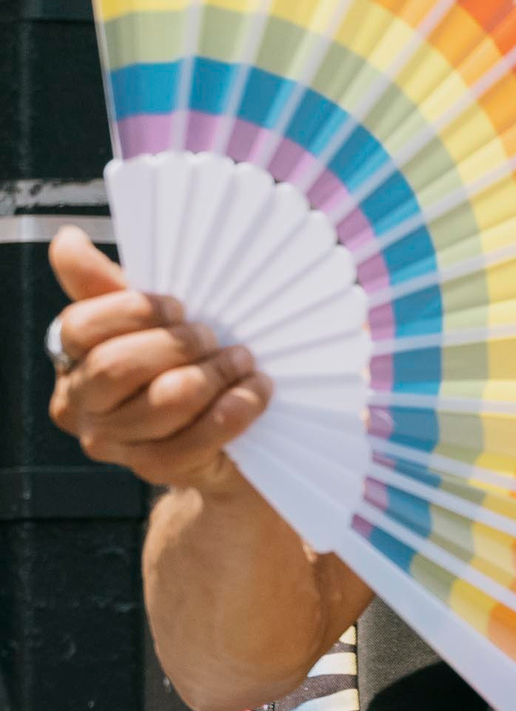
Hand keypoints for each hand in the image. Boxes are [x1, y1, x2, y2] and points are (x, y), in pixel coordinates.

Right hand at [46, 228, 267, 487]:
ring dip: (215, 375)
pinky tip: (254, 393)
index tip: (178, 305)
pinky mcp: (154, 469)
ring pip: (162, 402)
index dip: (131, 312)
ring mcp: (114, 441)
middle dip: (176, 345)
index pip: (79, 328)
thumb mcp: (154, 319)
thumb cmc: (184, 359)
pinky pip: (193, 441)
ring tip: (243, 361)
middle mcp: (82, 401)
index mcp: (74, 355)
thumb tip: (67, 241)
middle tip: (215, 336)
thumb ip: (110, 284)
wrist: (219, 433)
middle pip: (116, 367)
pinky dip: (233, 411)